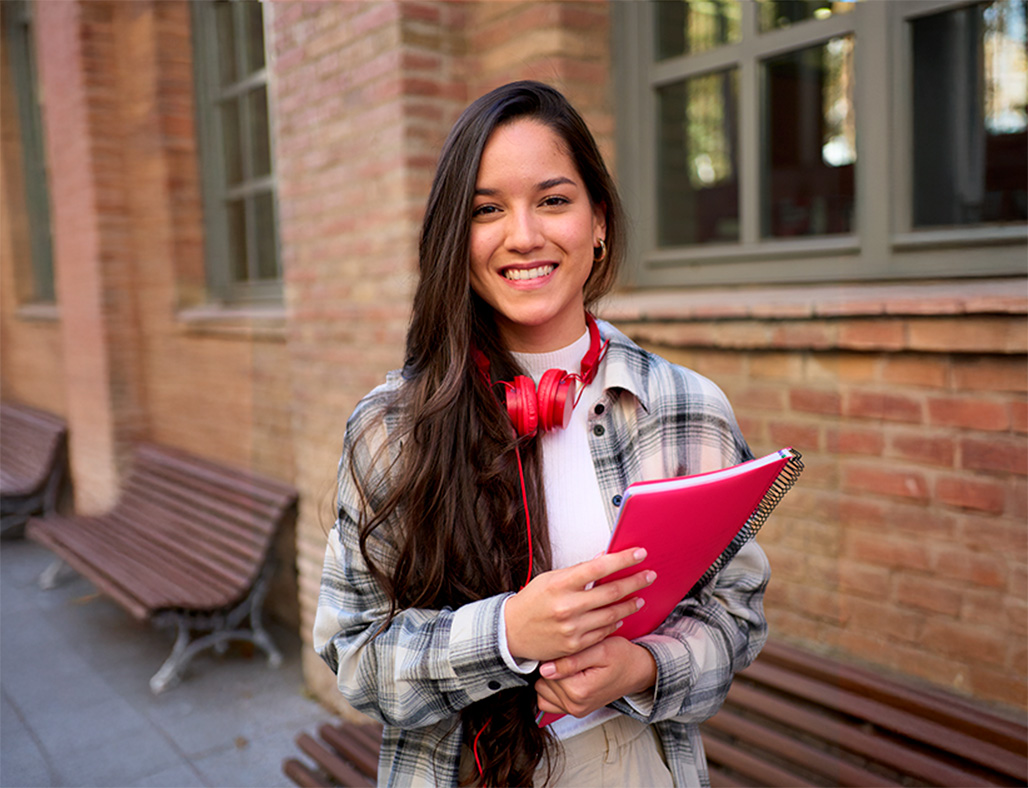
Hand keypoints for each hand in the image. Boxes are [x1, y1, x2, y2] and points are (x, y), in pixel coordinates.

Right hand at [504, 547, 655, 661]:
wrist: (511, 632)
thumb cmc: (531, 602)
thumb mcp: (549, 579)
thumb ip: (577, 572)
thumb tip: (603, 559)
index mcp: (560, 584)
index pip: (599, 567)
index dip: (623, 560)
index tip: (639, 554)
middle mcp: (567, 606)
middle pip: (611, 592)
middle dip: (635, 581)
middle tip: (649, 575)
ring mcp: (572, 628)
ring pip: (612, 614)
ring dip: (630, 604)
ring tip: (640, 596)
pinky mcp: (575, 645)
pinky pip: (603, 632)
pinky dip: (615, 623)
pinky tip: (622, 616)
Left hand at [534, 637, 657, 717]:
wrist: (638, 670)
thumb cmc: (622, 657)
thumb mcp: (599, 650)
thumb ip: (570, 661)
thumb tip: (544, 669)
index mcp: (579, 691)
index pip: (546, 670)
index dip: (555, 654)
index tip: (568, 648)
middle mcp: (575, 705)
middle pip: (543, 680)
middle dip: (553, 666)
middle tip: (572, 656)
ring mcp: (574, 710)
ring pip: (542, 690)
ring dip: (551, 678)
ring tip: (569, 666)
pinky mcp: (574, 709)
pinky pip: (548, 701)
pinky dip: (553, 689)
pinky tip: (566, 676)